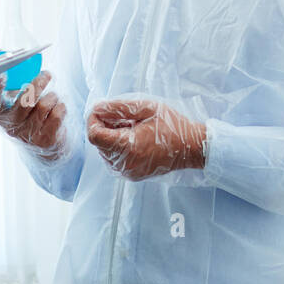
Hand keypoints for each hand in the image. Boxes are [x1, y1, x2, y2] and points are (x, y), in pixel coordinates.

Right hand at [0, 70, 66, 161]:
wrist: (42, 147)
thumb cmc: (28, 118)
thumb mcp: (16, 104)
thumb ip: (14, 86)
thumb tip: (12, 61)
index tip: (2, 74)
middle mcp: (11, 126)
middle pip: (25, 101)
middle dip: (38, 84)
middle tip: (46, 75)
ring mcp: (28, 135)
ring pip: (44, 105)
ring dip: (52, 96)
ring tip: (52, 98)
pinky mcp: (45, 140)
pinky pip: (57, 114)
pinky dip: (60, 106)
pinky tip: (57, 108)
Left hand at [86, 98, 205, 181]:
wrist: (190, 148)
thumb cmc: (171, 126)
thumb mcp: (146, 108)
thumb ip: (118, 108)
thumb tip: (96, 108)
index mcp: (128, 147)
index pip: (94, 135)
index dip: (93, 119)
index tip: (104, 111)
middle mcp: (124, 164)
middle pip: (98, 142)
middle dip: (105, 126)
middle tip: (125, 118)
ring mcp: (127, 172)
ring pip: (104, 151)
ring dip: (112, 137)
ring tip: (133, 128)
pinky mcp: (131, 175)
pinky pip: (114, 159)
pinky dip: (119, 147)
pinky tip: (135, 139)